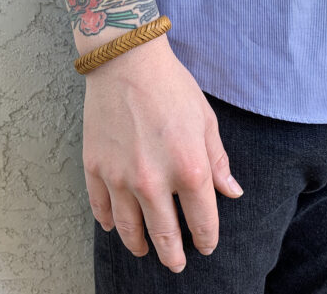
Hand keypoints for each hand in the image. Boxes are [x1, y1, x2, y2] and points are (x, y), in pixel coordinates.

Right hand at [82, 34, 243, 272]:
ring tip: (144, 251)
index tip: (206, 245)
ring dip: (139, 244)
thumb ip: (218, 161)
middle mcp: (153, 181)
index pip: (202, 220)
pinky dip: (108, 221)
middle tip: (175, 264)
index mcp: (188, 169)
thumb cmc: (171, 87)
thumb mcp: (205, 120)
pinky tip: (113, 227)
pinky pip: (100, 206)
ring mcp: (119, 176)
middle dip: (173, 254)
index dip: (206, 238)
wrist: (127, 63)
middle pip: (165, 233)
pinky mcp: (95, 166)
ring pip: (129, 227)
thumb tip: (232, 192)